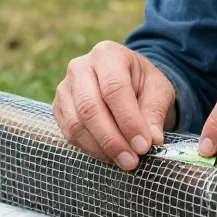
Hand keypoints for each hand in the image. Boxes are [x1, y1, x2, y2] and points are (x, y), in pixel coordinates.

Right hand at [54, 41, 176, 169]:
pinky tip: (109, 155)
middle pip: (89, 108)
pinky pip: (69, 133)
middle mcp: (80, 67)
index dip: (128, 121)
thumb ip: (155, 112)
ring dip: (100, 148)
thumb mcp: (158, 90)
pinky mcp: (58, 107)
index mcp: (107, 54)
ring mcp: (64, 87)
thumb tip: (152, 139)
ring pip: (76, 124)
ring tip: (123, 161)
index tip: (143, 146)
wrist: (125, 81)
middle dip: (112, 140)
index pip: (114, 89)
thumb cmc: (142, 83)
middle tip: (131, 161)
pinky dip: (90, 149)